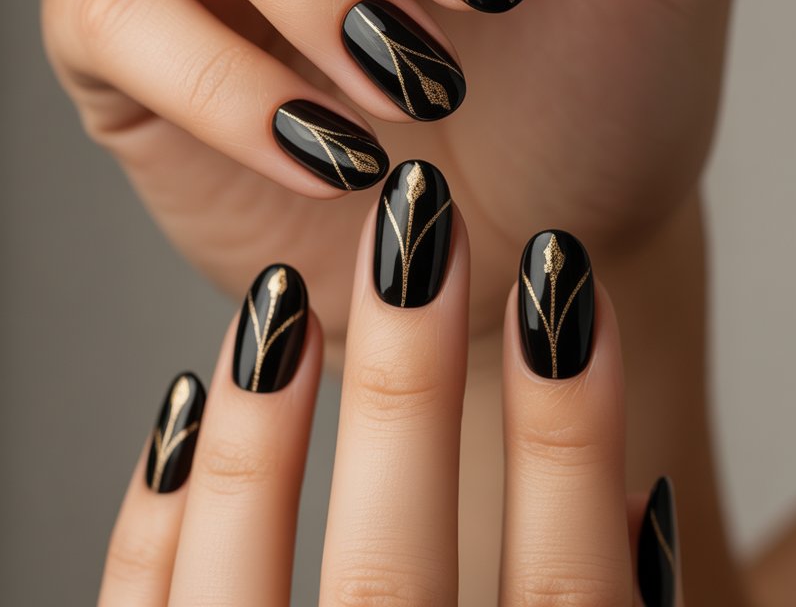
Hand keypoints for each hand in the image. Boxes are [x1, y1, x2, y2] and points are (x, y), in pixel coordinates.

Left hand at [98, 175, 682, 606]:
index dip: (568, 436)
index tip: (564, 285)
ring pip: (238, 604)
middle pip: (394, 582)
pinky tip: (184, 403)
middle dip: (409, 392)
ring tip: (280, 293)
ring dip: (261, 440)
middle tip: (418, 230)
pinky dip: (154, 523)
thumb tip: (638, 502)